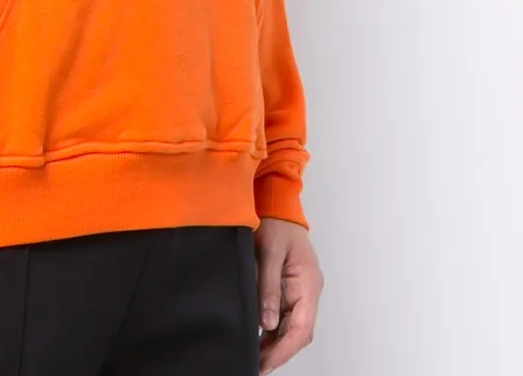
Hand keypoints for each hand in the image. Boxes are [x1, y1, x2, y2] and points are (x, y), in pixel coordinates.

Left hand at [254, 218, 323, 374]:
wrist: (276, 203)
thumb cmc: (275, 223)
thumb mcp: (269, 253)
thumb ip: (268, 287)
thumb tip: (267, 322)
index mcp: (308, 283)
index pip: (302, 327)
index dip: (284, 349)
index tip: (266, 362)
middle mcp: (308, 290)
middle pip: (298, 331)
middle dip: (279, 351)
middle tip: (257, 365)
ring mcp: (300, 289)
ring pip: (291, 326)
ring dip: (275, 343)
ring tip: (255, 357)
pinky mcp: (289, 286)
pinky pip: (284, 314)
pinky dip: (273, 329)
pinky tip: (258, 337)